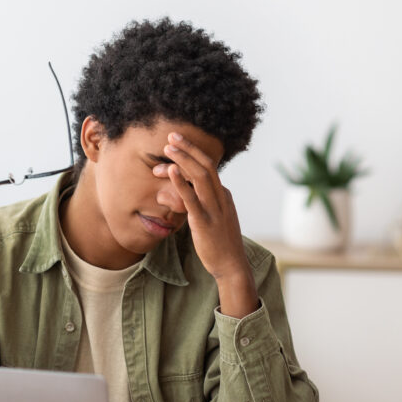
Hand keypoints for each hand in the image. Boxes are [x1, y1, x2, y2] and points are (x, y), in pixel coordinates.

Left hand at [154, 133, 257, 316]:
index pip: (208, 169)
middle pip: (206, 165)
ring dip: (184, 159)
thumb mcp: (218, 217)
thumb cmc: (221, 243)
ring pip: (200, 176)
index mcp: (224, 195)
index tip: (176, 145)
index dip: (191, 155)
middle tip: (172, 135)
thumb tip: (194, 193)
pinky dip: (181, 182)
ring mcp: (214, 209)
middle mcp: (221, 197)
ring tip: (168, 147)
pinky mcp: (204, 222)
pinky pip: (192, 199)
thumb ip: (208, 203)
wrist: (232, 265)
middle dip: (189, 148)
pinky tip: (170, 171)